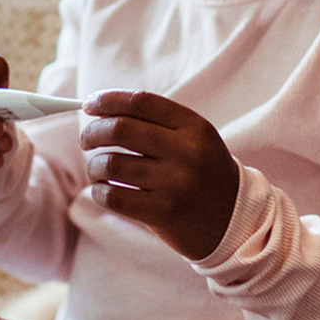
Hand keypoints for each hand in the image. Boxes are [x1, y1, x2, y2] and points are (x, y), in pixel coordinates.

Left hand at [82, 90, 240, 259]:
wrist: (233, 219)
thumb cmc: (204, 173)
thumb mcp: (195, 139)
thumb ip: (157, 123)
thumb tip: (102, 110)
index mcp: (194, 127)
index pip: (142, 102)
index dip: (108, 100)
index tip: (89, 104)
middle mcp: (187, 152)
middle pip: (121, 129)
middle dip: (93, 132)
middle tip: (86, 139)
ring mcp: (176, 183)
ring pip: (111, 164)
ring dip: (94, 165)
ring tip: (97, 169)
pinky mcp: (164, 213)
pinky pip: (113, 197)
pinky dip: (99, 192)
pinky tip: (104, 190)